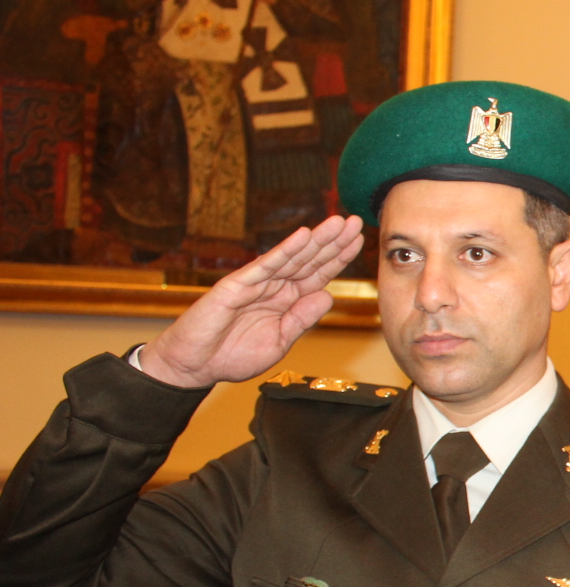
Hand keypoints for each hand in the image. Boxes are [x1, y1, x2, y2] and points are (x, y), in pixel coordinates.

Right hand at [140, 217, 364, 389]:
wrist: (195, 366)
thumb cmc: (233, 355)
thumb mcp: (280, 341)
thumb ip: (302, 319)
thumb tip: (327, 295)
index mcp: (287, 301)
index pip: (318, 275)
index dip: (338, 258)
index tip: (358, 241)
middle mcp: (274, 287)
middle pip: (310, 261)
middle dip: (333, 242)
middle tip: (354, 220)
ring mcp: (256, 283)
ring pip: (292, 258)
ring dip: (316, 240)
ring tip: (337, 222)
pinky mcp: (236, 285)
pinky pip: (266, 265)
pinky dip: (286, 250)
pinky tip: (304, 236)